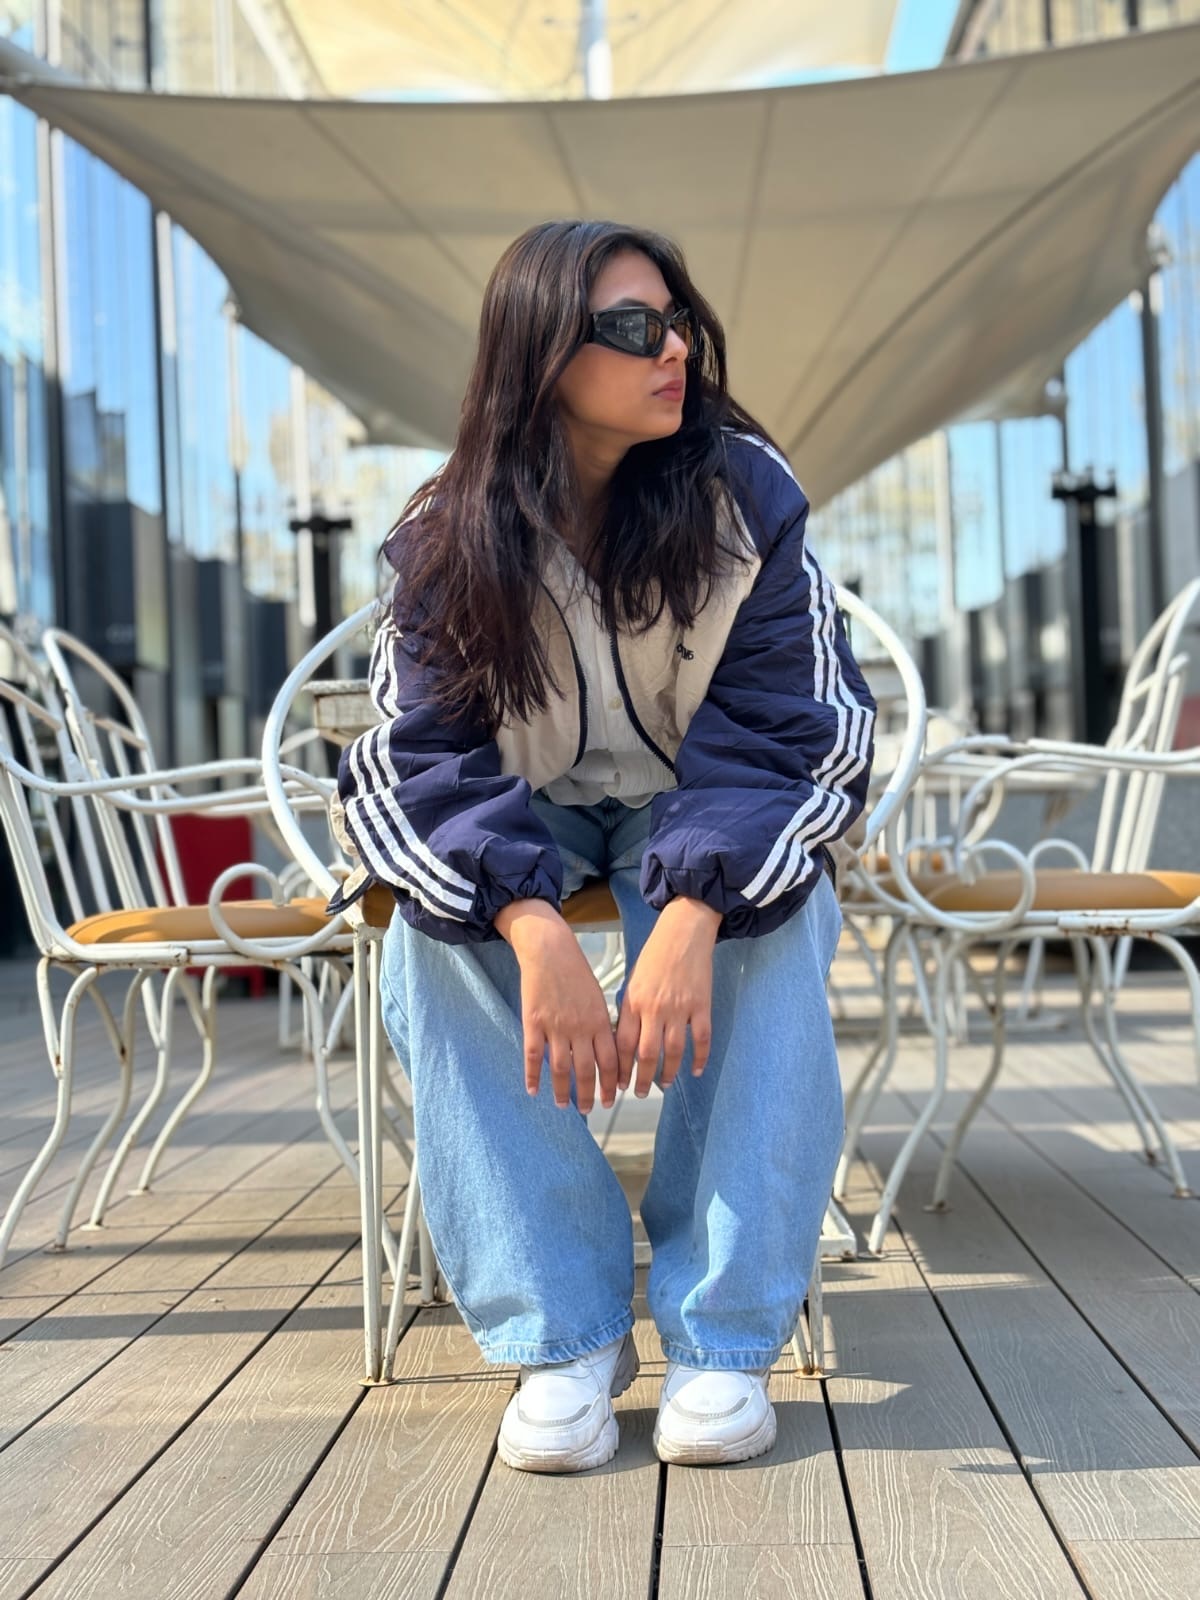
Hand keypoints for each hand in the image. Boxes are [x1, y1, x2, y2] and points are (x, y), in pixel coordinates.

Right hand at [494, 899, 618, 1112]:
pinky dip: (533, 1076)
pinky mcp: (533, 1023)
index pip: (610, 1061)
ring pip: (561, 1068)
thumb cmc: (576, 972)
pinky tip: (533, 1090)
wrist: (549, 950)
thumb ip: (602, 1025)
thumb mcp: (598, 997)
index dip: (611, 1083)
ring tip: (564, 1106)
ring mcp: (555, 1027)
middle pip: (586, 1070)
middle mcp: (580, 1028)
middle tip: (590, 1111)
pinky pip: (534, 1055)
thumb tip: (608, 1050)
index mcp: (599, 1021)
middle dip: (589, 1094)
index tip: (612, 1099)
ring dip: (563, 1091)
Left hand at [616, 897, 718, 1097]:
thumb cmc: (655, 956)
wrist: (683, 932)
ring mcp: (680, 1008)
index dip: (619, 1068)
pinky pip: (701, 1039)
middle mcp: (654, 1008)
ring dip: (668, 1073)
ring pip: (674, 1051)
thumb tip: (625, 1041)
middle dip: (642, 1079)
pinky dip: (699, 1058)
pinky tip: (695, 1071)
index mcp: (633, 1002)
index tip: (617, 1083)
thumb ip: (629, 1010)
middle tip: (639, 1093)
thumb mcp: (633, 981)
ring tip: (664, 1084)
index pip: (622, 1044)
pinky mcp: (702, 1005)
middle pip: (647, 1054)